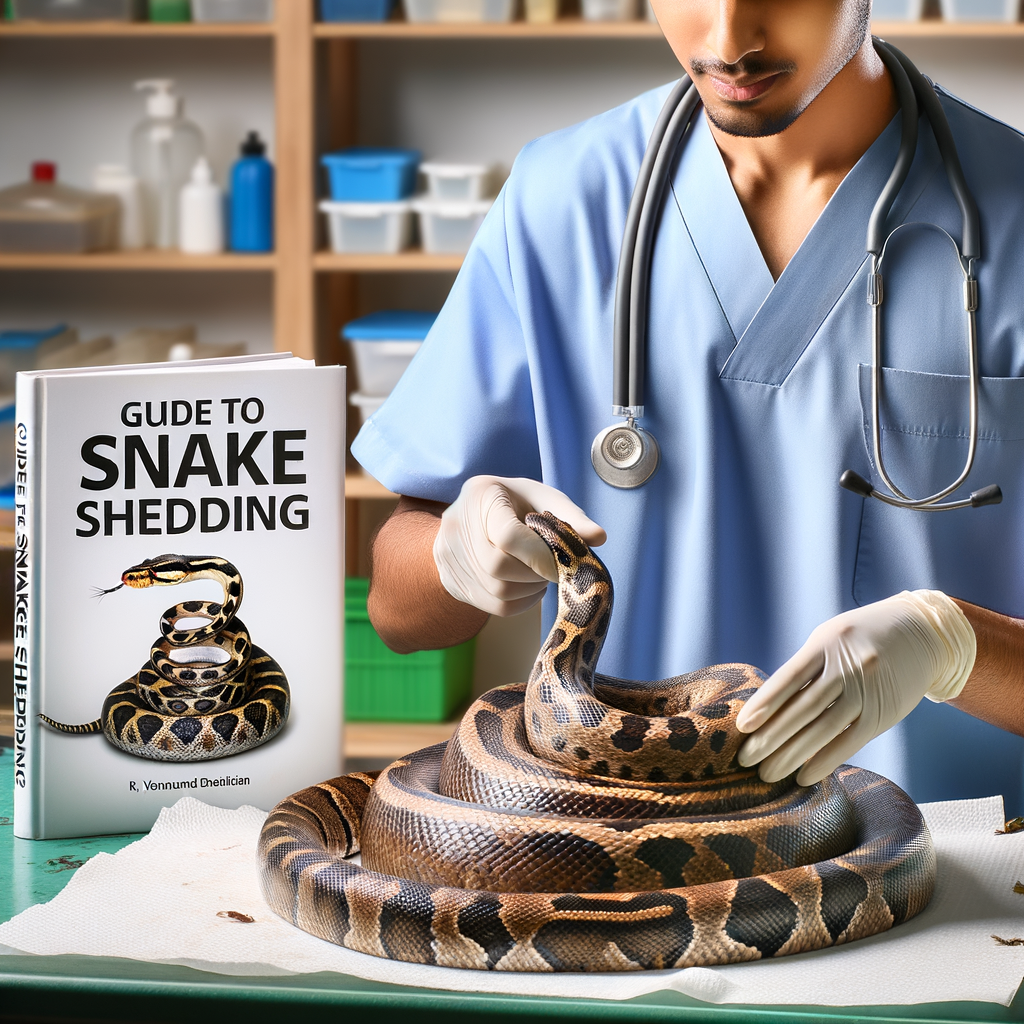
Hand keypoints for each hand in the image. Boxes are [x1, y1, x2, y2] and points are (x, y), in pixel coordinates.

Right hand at [432, 476, 605, 616]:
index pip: (507, 535)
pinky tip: (527, 588)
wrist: (472, 515)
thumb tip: (599, 537)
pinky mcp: (449, 580)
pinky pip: (491, 606)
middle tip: (552, 569)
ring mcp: (447, 555)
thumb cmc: (516, 503)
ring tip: (540, 575)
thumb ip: (571, 517)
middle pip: (498, 567)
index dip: (539, 557)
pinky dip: (519, 603)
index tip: (560, 566)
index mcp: (481, 494)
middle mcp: (456, 524)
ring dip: (529, 590)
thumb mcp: (543, 499)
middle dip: (534, 575)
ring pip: (496, 591)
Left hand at [735, 591, 975, 785]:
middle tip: (745, 760)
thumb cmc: (862, 637)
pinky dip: (825, 761)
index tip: (742, 726)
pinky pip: (850, 742)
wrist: (922, 633)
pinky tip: (804, 776)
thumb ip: (806, 666)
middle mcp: (847, 667)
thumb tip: (769, 705)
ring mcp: (867, 692)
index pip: (788, 678)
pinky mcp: (884, 714)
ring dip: (792, 755)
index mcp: (826, 644)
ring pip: (823, 729)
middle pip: (802, 709)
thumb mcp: (831, 638)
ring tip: (768, 774)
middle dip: (771, 737)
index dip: (764, 704)